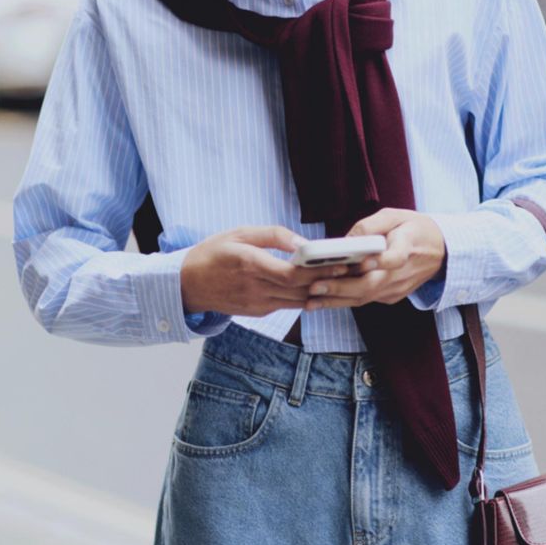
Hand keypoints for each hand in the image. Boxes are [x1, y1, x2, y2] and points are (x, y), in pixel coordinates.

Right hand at [180, 225, 351, 317]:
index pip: (293, 274)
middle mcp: (256, 289)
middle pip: (302, 290)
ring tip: (349, 278)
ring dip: (325, 291)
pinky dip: (308, 296)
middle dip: (332, 280)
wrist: (187, 286)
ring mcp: (258, 304)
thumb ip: (273, 236)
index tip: (343, 262)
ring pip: (300, 301)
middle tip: (358, 269)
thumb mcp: (239, 233)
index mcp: (250, 265)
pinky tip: (325, 286)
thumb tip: (304, 243)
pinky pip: (289, 304)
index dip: (320, 271)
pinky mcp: (259, 312)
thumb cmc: (213, 253)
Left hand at [303, 208, 446, 310]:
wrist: (440, 252)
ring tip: (311, 300)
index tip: (361, 262)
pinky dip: (344, 300)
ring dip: (336, 300)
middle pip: (371, 285)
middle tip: (315, 286)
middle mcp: (402, 274)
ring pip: (364, 297)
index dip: (378, 262)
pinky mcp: (390, 296)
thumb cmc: (414, 229)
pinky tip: (323, 300)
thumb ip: (371, 225)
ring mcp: (396, 289)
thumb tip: (346, 239)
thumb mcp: (395, 216)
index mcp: (408, 248)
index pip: (395, 259)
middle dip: (341, 287)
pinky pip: (365, 299)